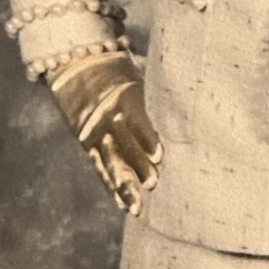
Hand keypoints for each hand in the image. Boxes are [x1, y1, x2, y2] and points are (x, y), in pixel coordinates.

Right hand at [44, 49, 162, 214]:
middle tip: (153, 184)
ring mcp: (95, 132)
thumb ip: (157, 90)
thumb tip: (192, 96)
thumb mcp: (137, 71)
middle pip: (123, 146)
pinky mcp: (88, 143)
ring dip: (124, 186)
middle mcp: (107, 118)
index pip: (136, 120)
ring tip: (136, 207)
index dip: (147, 138)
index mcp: (123, 97)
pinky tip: (122, 204)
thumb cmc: (119, 67)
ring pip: (110, 163)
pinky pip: (100, 167)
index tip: (159, 156)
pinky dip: (111, 186)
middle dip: (137, 166)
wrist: (76, 62)